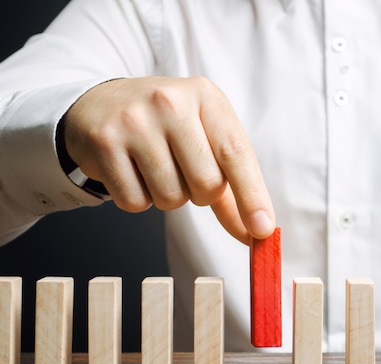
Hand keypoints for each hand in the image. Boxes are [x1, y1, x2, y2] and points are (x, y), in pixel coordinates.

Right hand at [63, 76, 274, 243]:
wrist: (100, 105)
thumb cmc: (165, 127)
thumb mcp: (204, 139)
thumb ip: (233, 187)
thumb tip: (256, 232)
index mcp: (205, 96)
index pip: (235, 153)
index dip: (252, 195)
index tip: (262, 229)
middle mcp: (170, 102)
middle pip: (207, 183)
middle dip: (201, 194)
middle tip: (183, 171)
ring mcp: (134, 120)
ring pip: (171, 198)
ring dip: (168, 196)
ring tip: (154, 166)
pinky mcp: (104, 143)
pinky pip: (135, 202)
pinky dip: (138, 198)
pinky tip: (130, 170)